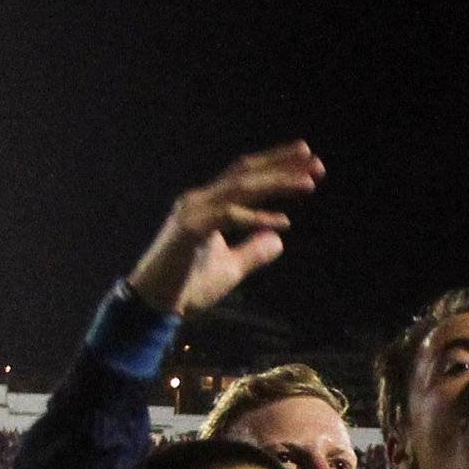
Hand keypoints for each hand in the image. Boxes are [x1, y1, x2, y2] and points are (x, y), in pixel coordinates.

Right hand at [127, 142, 323, 316]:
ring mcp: (194, 211)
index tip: (309, 164)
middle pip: (246, 172)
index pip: (245, 176)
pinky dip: (257, 218)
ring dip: (277, 184)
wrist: (152, 307)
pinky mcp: (190, 229)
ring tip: (309, 183)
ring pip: (241, 189)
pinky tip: (283, 222)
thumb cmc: (185, 288)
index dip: (277, 167)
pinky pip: (229, 217)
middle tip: (316, 161)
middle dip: (283, 165)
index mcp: (208, 204)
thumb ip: (253, 252)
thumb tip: (279, 241)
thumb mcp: (229, 269)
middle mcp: (200, 200)